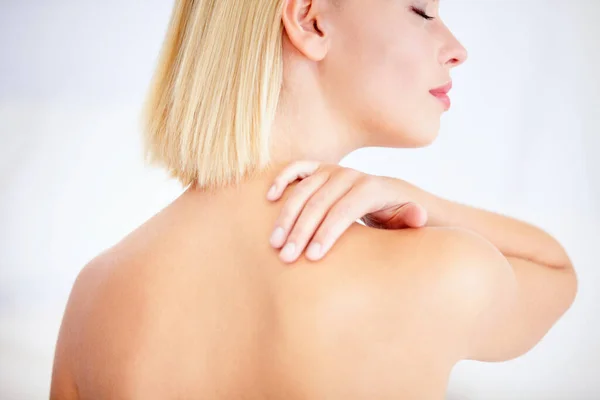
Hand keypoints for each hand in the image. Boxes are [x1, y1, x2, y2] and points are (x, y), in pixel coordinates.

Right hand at [266, 160, 427, 262]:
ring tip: (274, 242)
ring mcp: (331, 169)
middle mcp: (349, 175)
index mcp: (370, 188)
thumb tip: (418, 216)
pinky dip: (281, 179)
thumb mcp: (407, 221)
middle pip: (319, 203)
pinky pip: (295, 169)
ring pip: (303, 190)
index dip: (327, 233)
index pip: (344, 211)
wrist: (387, 195)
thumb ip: (411, 219)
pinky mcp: (317, 168)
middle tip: (286, 257)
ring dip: (285, 216)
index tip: (312, 257)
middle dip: (301, 232)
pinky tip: (269, 198)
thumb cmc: (394, 217)